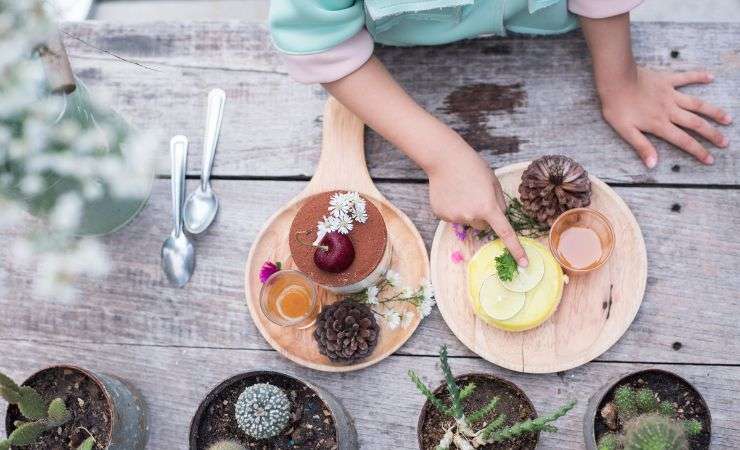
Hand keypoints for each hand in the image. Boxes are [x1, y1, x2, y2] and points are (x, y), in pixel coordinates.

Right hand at [427, 146, 528, 266]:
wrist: (445, 159)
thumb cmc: (473, 167)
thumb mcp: (493, 183)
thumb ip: (499, 203)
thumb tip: (499, 218)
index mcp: (488, 207)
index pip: (505, 233)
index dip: (516, 249)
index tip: (524, 264)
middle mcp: (472, 216)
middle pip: (483, 226)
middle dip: (483, 215)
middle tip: (476, 196)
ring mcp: (455, 217)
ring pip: (467, 221)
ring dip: (468, 211)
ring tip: (461, 191)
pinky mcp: (441, 215)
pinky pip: (452, 217)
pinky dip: (453, 208)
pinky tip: (450, 193)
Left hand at [599, 67, 730, 166]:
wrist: (615, 80)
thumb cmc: (617, 107)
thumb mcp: (625, 131)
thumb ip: (641, 146)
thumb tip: (653, 165)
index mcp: (659, 124)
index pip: (683, 141)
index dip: (698, 151)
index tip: (710, 159)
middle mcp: (670, 110)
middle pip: (696, 124)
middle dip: (712, 134)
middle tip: (725, 143)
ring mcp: (670, 94)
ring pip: (697, 104)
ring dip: (713, 111)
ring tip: (728, 119)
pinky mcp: (667, 80)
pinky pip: (686, 78)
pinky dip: (699, 76)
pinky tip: (711, 77)